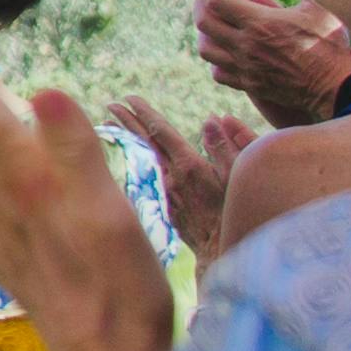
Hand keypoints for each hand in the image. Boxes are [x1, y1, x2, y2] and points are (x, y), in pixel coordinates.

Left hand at [100, 96, 254, 257]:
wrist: (223, 252)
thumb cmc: (240, 212)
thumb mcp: (240, 176)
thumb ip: (226, 145)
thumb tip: (213, 118)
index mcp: (188, 165)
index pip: (160, 131)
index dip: (144, 112)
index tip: (130, 99)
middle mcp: (170, 177)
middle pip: (143, 143)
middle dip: (127, 121)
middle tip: (112, 105)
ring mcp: (162, 192)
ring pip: (140, 159)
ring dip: (126, 139)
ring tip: (109, 125)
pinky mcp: (162, 206)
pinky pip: (145, 176)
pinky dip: (133, 161)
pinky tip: (126, 156)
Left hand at [191, 0, 350, 129]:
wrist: (336, 87)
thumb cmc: (329, 45)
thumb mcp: (317, 7)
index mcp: (259, 22)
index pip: (215, 0)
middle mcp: (245, 45)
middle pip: (203, 23)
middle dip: (199, 6)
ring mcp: (245, 67)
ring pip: (206, 49)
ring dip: (204, 33)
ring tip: (213, 24)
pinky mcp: (250, 84)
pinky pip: (219, 73)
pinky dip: (216, 60)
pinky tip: (226, 51)